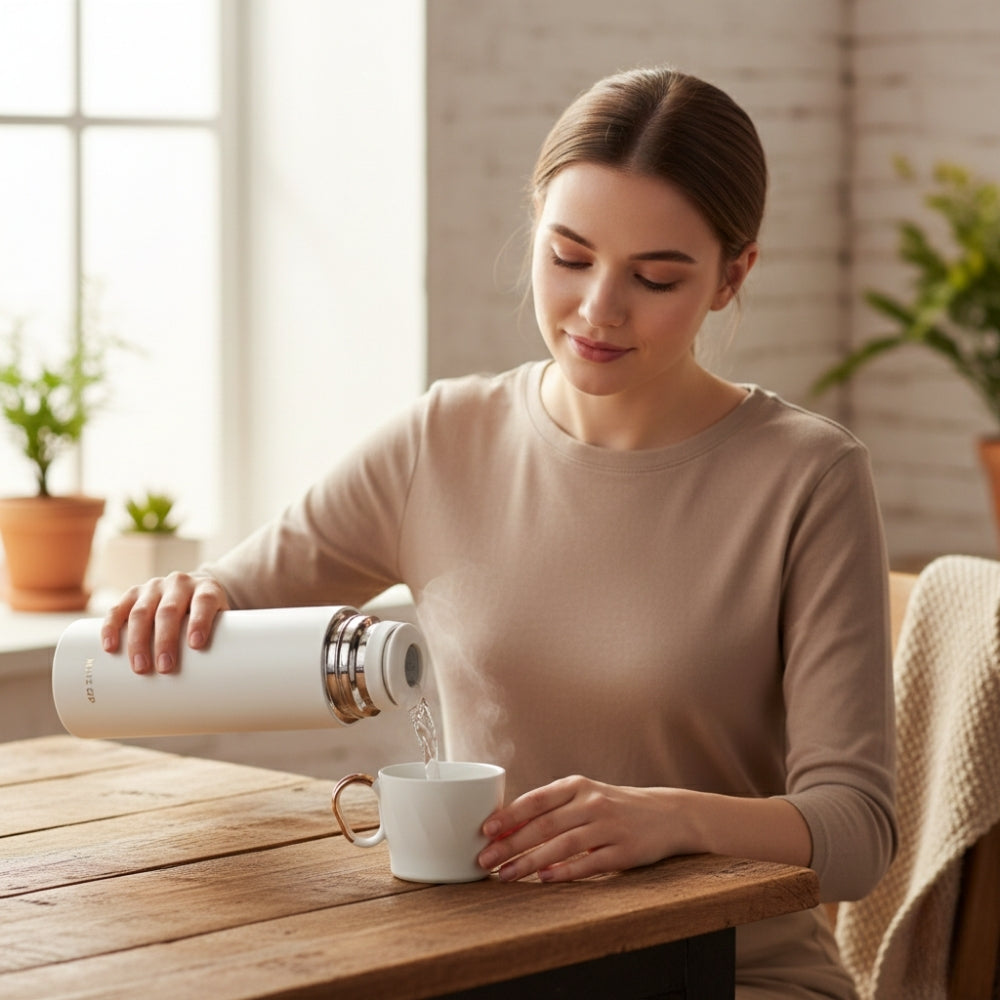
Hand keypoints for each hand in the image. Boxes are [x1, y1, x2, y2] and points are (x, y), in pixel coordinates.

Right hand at [100, 572, 229, 674]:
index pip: (204, 601)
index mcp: (205, 589)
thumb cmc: (209, 618)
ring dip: (138, 641)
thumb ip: (225, 644)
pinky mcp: (133, 593)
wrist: (193, 593)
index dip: (200, 621)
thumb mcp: (222, 624)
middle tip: (165, 668)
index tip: (196, 645)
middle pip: (169, 610)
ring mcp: (154, 587)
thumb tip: (226, 683)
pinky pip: (118, 609)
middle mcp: (179, 584)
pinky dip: (111, 627)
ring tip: (140, 668)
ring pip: (142, 611)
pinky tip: (110, 646)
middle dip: (165, 640)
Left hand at [476, 775, 676, 882]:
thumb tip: (505, 826)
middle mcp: (592, 802)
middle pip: (544, 825)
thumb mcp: (583, 796)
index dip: (509, 815)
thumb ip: (550, 808)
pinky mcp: (624, 851)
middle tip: (485, 860)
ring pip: (562, 845)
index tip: (485, 830)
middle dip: (510, 844)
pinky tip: (544, 879)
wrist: (665, 815)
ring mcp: (609, 826)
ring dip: (530, 862)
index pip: (536, 799)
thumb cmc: (612, 806)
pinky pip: (589, 862)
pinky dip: (565, 872)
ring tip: (506, 875)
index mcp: (577, 785)